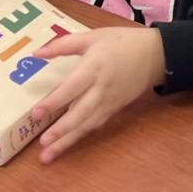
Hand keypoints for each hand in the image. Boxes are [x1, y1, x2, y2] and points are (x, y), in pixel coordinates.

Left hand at [30, 27, 166, 162]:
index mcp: (94, 67)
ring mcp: (109, 102)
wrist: (156, 55)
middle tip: (43, 144)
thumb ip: (63, 45)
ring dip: (68, 140)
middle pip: (80, 113)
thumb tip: (36, 53)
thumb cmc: (122, 42)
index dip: (54, 102)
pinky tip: (67, 145)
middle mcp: (101, 88)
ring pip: (87, 124)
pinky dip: (81, 135)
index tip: (36, 114)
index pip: (72, 88)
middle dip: (61, 131)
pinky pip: (96, 124)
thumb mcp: (92, 36)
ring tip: (49, 155)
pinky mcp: (115, 109)